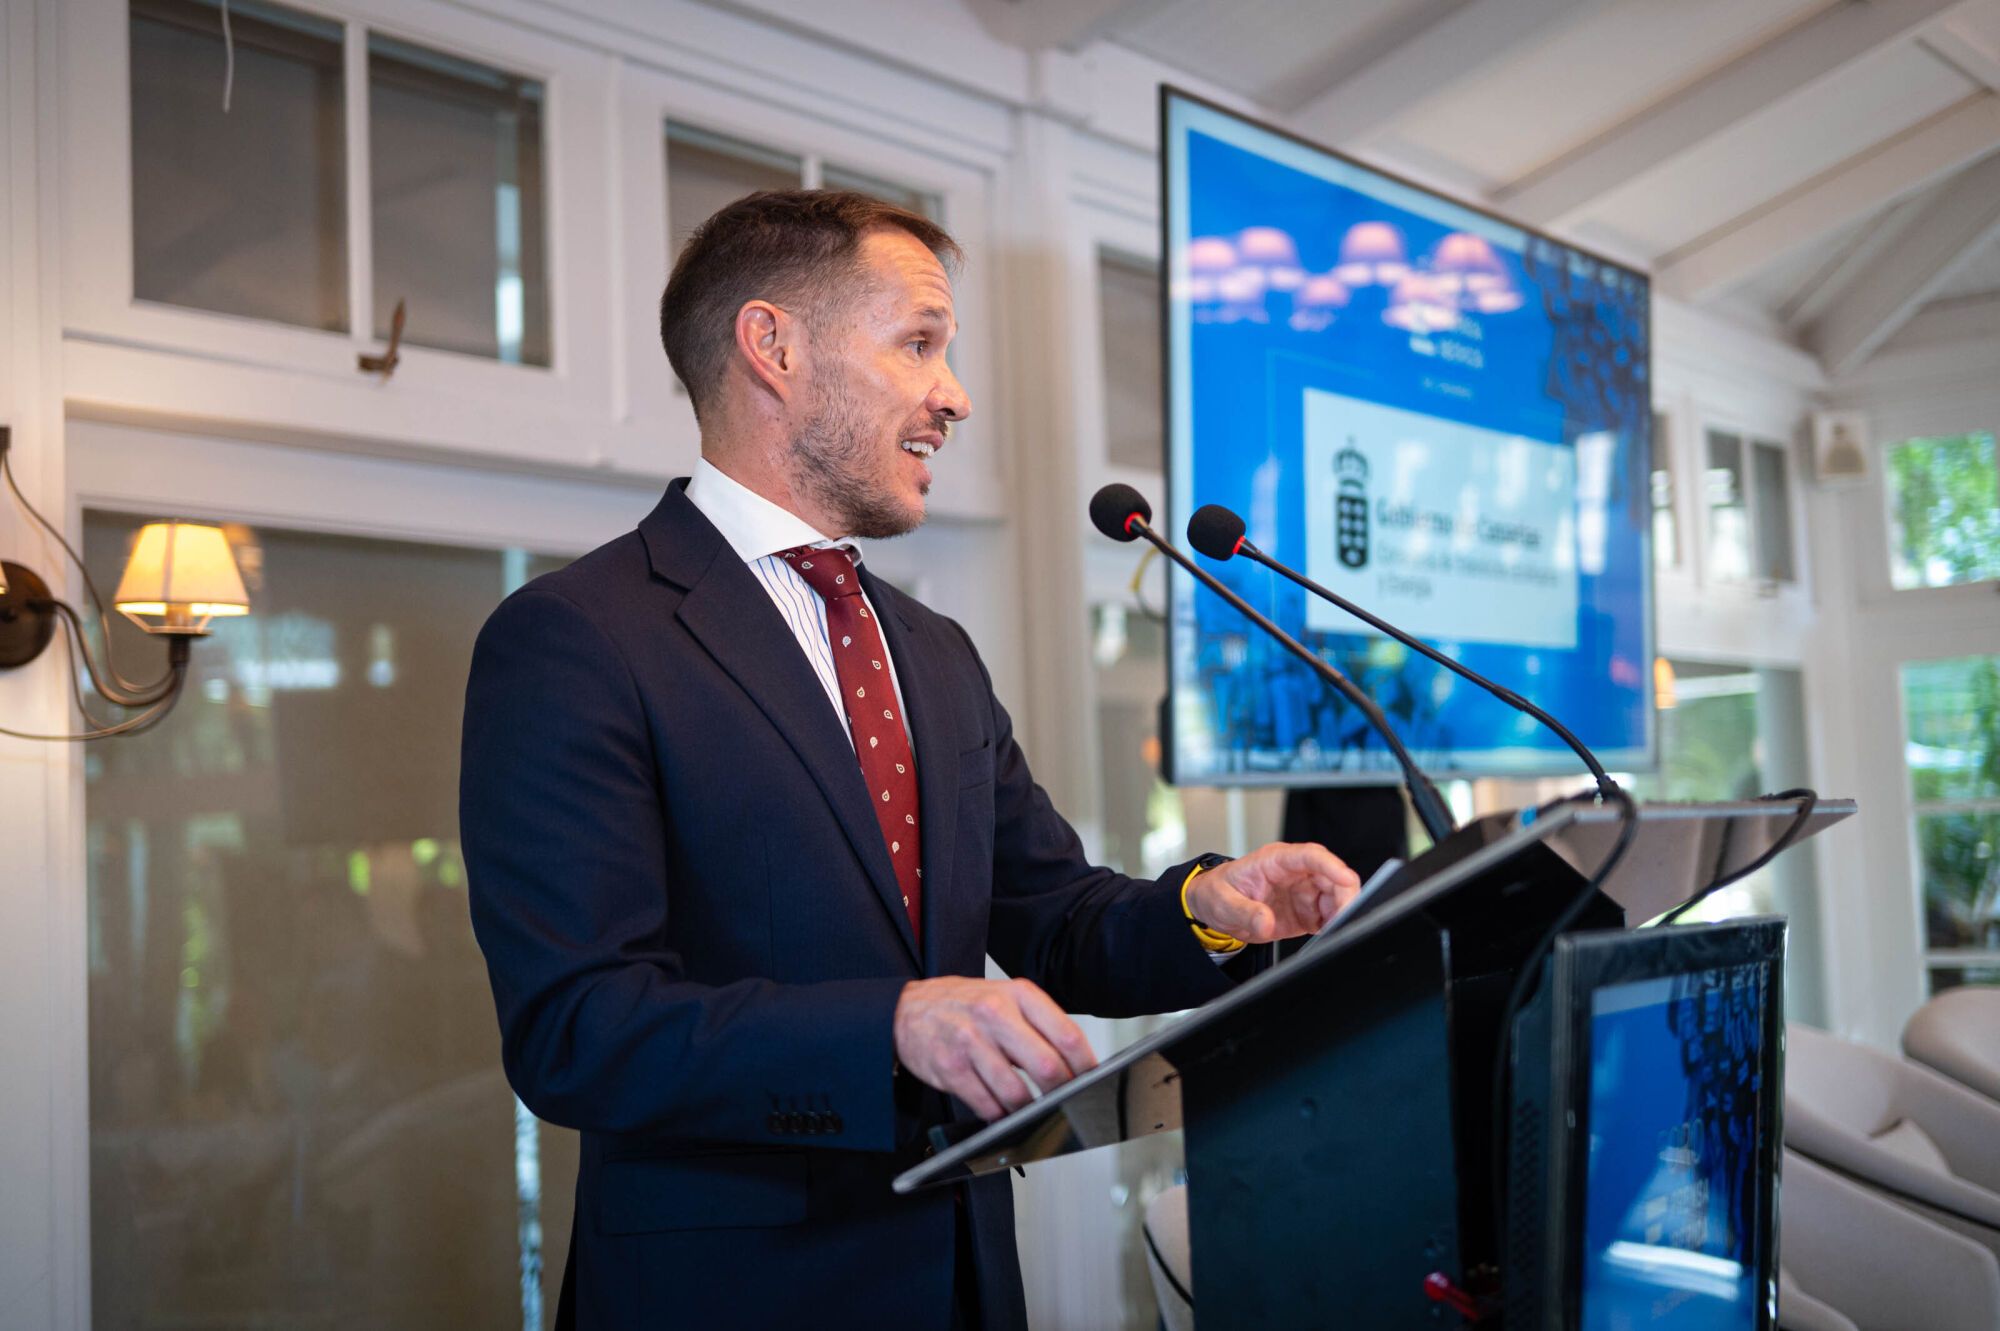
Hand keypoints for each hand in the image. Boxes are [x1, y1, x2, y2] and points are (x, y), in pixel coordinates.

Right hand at [893, 976, 1097, 1120]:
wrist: (907, 1008)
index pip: (1067, 1034)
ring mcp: (970, 1041)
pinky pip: (986, 1105)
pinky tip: (1001, 1111)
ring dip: (1029, 1110)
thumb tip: (1076, 1065)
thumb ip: (1039, 1026)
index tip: (1093, 1081)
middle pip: (1047, 1066)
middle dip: (1062, 1093)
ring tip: (1032, 1110)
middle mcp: (994, 1013)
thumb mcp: (1005, 998)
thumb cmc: (964, 1005)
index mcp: (1018, 994)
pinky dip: (999, 1116)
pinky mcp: (950, 1068)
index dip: (1087, 1065)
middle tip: (1066, 1102)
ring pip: (1016, 1092)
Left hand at [1184, 842, 1362, 943]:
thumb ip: (1245, 912)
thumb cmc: (1219, 893)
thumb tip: (1266, 922)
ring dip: (1342, 913)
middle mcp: (1295, 874)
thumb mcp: (1224, 903)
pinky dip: (1334, 925)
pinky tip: (1329, 935)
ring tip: (1333, 931)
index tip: (1347, 880)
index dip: (1331, 866)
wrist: (1215, 908)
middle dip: (1345, 895)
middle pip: (1332, 877)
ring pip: (1336, 896)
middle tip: (1345, 918)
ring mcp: (1303, 892)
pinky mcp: (1306, 912)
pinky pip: (1329, 915)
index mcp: (1275, 861)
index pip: (1310, 856)